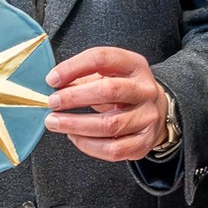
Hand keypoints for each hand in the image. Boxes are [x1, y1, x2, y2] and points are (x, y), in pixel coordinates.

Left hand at [44, 46, 168, 162]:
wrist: (155, 110)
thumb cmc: (123, 90)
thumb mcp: (109, 73)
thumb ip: (83, 76)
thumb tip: (55, 86)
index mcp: (134, 65)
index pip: (102, 59)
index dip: (74, 67)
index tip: (52, 79)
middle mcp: (145, 90)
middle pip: (109, 91)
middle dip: (74, 97)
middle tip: (53, 102)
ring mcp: (148, 117)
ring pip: (109, 125)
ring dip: (75, 125)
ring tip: (54, 122)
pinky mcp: (144, 142)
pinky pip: (113, 149)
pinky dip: (88, 145)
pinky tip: (74, 137)